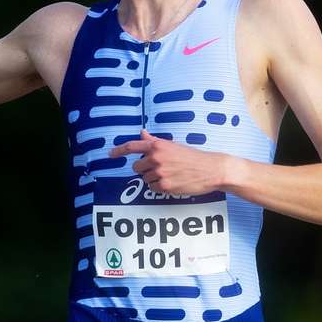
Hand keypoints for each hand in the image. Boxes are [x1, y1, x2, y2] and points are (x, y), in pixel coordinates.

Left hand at [109, 129, 227, 194]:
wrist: (211, 169)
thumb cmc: (193, 156)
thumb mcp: (173, 145)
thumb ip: (155, 141)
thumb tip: (142, 133)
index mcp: (158, 146)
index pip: (132, 147)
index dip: (119, 150)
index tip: (111, 154)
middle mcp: (156, 158)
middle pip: (137, 167)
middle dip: (145, 169)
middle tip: (160, 168)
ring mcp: (160, 173)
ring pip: (145, 179)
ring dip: (154, 178)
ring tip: (171, 174)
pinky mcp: (165, 186)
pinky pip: (153, 188)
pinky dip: (160, 187)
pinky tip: (173, 182)